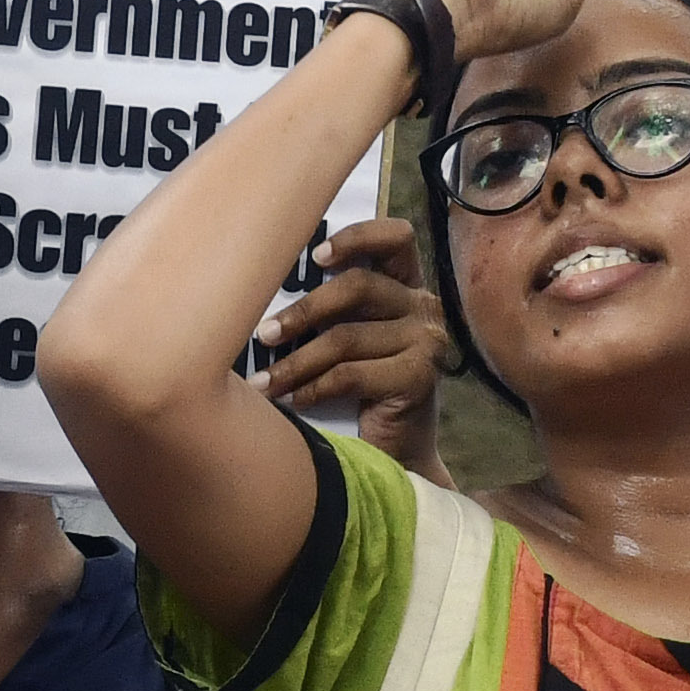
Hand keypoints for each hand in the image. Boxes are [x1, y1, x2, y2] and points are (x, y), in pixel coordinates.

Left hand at [258, 218, 446, 450]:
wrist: (395, 452)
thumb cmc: (360, 390)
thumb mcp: (347, 338)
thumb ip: (331, 310)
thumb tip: (265, 294)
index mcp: (406, 285)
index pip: (396, 238)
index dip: (356, 238)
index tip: (315, 257)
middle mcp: (422, 306)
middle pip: (357, 286)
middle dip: (303, 311)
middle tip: (264, 335)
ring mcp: (426, 341)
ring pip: (345, 337)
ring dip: (296, 362)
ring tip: (264, 381)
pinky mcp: (420, 377)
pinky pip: (351, 375)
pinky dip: (314, 389)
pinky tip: (294, 400)